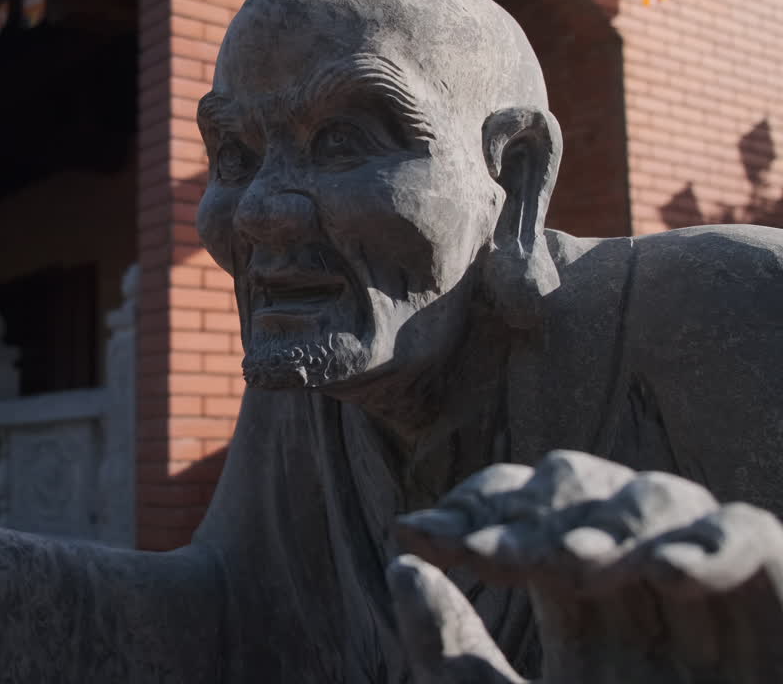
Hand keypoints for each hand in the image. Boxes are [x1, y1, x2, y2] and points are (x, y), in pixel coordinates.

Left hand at [388, 450, 782, 683]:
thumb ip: (450, 654)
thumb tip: (401, 564)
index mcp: (575, 605)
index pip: (523, 510)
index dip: (477, 508)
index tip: (420, 537)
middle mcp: (637, 590)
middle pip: (584, 492)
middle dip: (532, 512)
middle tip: (491, 554)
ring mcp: (708, 599)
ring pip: (662, 501)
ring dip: (608, 523)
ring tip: (567, 566)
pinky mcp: (778, 611)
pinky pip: (759, 537)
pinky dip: (719, 542)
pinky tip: (670, 572)